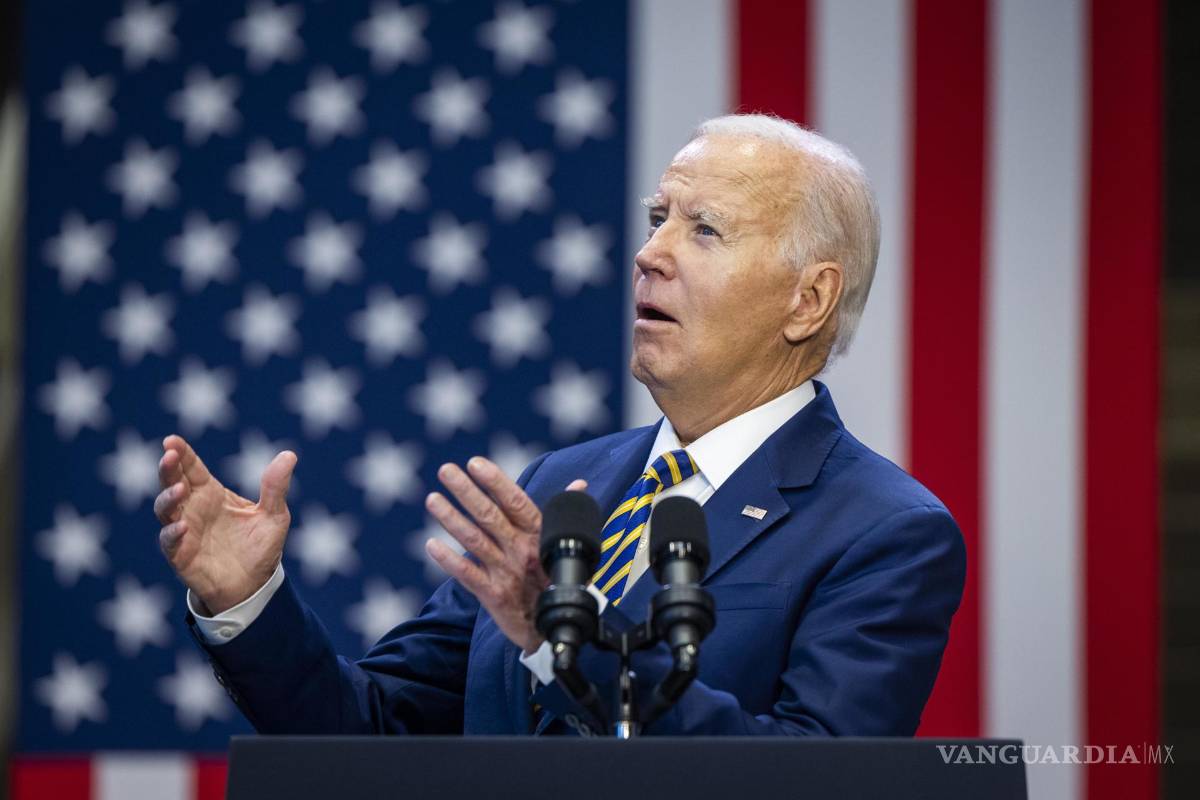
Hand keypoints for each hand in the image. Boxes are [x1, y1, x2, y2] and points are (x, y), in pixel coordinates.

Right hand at [154, 434, 296, 614]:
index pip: (192, 468)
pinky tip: (181, 527)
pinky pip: (169, 541)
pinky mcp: (181, 554)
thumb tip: (289, 455)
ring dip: (168, 497)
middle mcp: (193, 508)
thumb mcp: (274, 515)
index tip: (172, 440)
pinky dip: (172, 533)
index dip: (182, 453)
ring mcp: (184, 530)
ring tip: (180, 488)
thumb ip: (276, 487)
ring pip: (165, 509)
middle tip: (169, 455)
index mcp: (212, 493)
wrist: (254, 586)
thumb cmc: (260, 547)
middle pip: (172, 482)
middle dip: (168, 468)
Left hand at [425, 456, 585, 653]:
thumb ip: (562, 512)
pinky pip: (468, 575)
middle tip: (446, 470)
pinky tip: (431, 545)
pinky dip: (449, 561)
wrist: (554, 628)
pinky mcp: (493, 596)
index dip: (496, 482)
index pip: (517, 502)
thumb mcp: (564, 545)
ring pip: (475, 541)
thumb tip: (579, 484)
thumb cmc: (556, 579)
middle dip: (467, 491)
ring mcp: (506, 573)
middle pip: (491, 516)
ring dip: (451, 519)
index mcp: (539, 535)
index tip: (476, 463)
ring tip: (432, 499)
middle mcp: (522, 551)